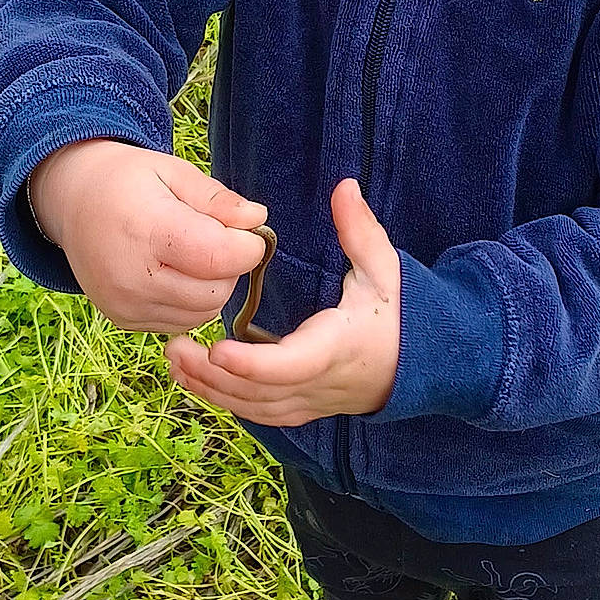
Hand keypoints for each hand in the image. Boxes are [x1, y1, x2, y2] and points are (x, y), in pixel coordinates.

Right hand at [29, 139, 268, 335]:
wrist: (73, 201)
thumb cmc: (127, 181)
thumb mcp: (174, 172)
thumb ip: (217, 200)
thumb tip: (257, 220)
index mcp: (146, 230)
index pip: (218, 258)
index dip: (247, 247)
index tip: (249, 231)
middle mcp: (131, 277)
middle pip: (215, 291)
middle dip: (230, 267)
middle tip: (217, 238)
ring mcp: (124, 305)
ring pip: (203, 313)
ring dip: (212, 287)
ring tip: (193, 254)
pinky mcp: (124, 320)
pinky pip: (181, 322)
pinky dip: (191, 302)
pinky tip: (175, 273)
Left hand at [165, 178, 399, 425]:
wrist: (425, 365)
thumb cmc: (403, 314)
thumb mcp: (385, 268)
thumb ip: (360, 229)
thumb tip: (344, 186)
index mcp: (338, 347)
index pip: (289, 366)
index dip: (251, 364)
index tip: (216, 348)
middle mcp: (321, 383)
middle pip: (258, 394)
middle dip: (212, 376)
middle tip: (174, 346)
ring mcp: (311, 401)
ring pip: (254, 408)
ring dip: (212, 390)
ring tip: (174, 360)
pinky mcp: (304, 409)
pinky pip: (260, 413)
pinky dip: (227, 400)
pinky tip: (196, 380)